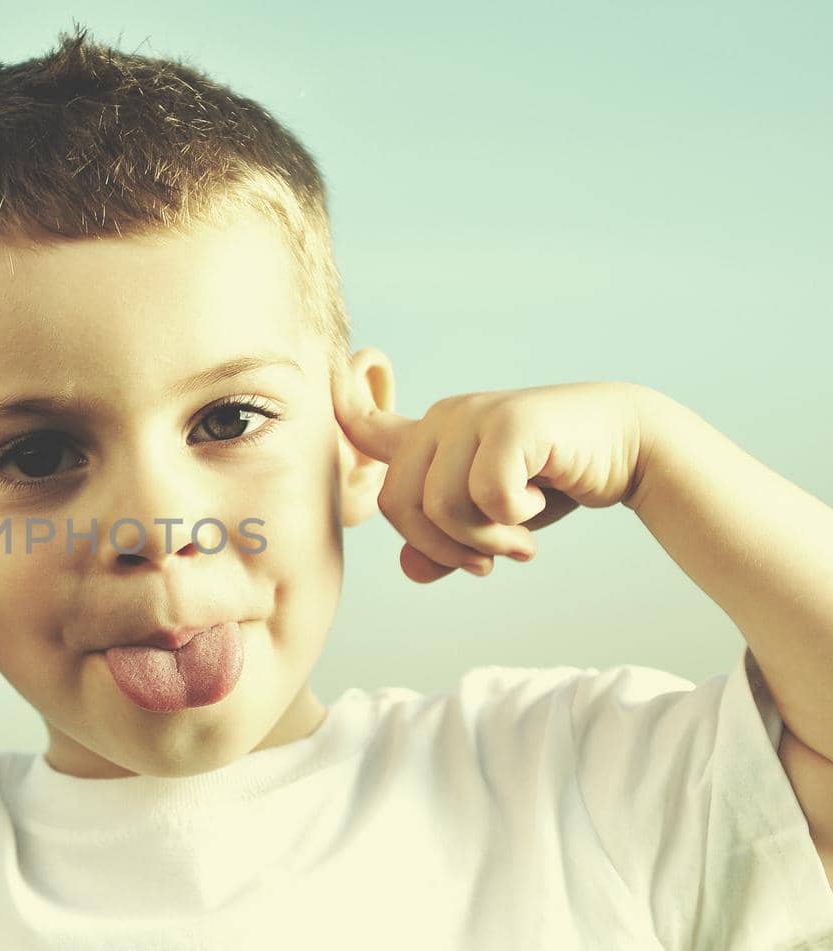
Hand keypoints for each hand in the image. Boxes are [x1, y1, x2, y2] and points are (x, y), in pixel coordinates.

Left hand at [335, 380, 647, 582]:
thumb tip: (410, 570)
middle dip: (443, 548)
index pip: (364, 423)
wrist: (628, 449)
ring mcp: (473, 415)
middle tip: (488, 563)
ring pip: (440, 507)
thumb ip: (447, 547)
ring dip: (484, 543)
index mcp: (428, 436)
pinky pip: (487, 497)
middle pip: (400, 505)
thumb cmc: (553, 484)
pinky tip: (540, 507)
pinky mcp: (510, 422)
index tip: (328, 375)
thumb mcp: (492, 523)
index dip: (339, 409)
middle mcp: (442, 418)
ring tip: (521, 541)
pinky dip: (514, 521)